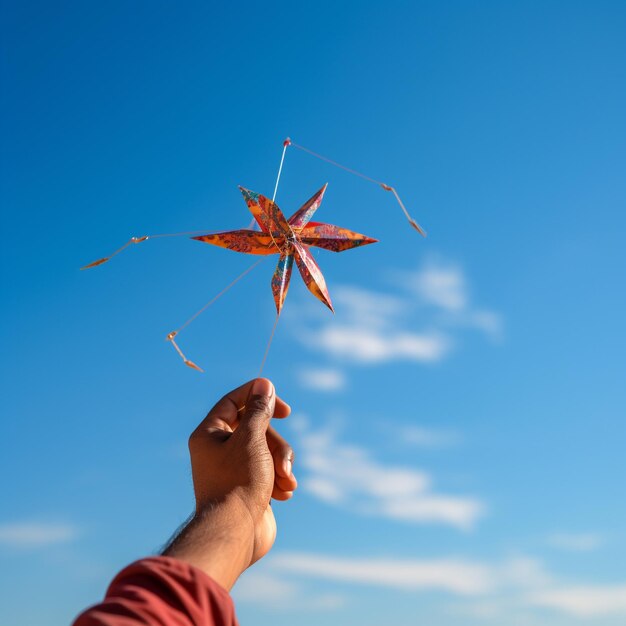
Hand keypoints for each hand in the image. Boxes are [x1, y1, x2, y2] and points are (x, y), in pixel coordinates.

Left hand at [163, 378, 296, 588]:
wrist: (235, 535)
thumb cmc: (238, 482)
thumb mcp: (251, 439)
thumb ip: (259, 410)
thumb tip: (264, 384)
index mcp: (210, 433)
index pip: (234, 401)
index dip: (259, 397)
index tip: (283, 407)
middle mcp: (220, 449)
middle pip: (257, 427)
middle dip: (277, 443)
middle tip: (284, 461)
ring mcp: (236, 468)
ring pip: (269, 449)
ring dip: (282, 463)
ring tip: (284, 482)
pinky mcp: (251, 486)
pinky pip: (271, 469)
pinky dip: (280, 479)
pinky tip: (283, 494)